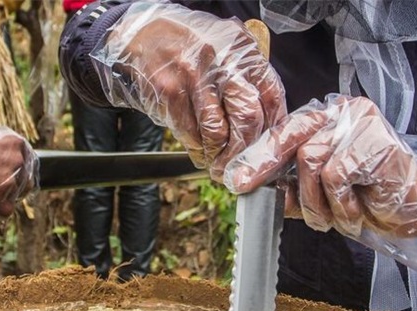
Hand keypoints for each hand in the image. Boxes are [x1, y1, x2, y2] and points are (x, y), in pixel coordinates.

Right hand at [93, 2, 285, 180]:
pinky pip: (190, 135)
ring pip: (217, 133)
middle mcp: (221, 62)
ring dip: (221, 158)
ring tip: (222, 167)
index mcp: (243, 50)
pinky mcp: (170, 94)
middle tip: (246, 166)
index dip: (273, 130)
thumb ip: (250, 77)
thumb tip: (270, 122)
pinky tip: (203, 155)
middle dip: (247, 151)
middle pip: (247, 119)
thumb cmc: (191, 47)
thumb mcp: (228, 49)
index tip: (270, 148)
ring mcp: (194, 78)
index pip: (271, 97)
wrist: (143, 36)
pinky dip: (199, 152)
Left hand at [225, 94, 416, 238]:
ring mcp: (359, 122)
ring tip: (337, 217)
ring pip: (310, 159)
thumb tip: (255, 189)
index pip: (285, 131)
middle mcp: (341, 113)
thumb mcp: (322, 196)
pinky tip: (357, 210)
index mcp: (328, 121)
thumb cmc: (371, 199)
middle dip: (263, 163)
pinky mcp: (373, 139)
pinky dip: (341, 202)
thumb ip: (293, 188)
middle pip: (290, 134)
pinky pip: (336, 173)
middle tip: (243, 185)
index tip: (236, 176)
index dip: (259, 155)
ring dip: (317, 201)